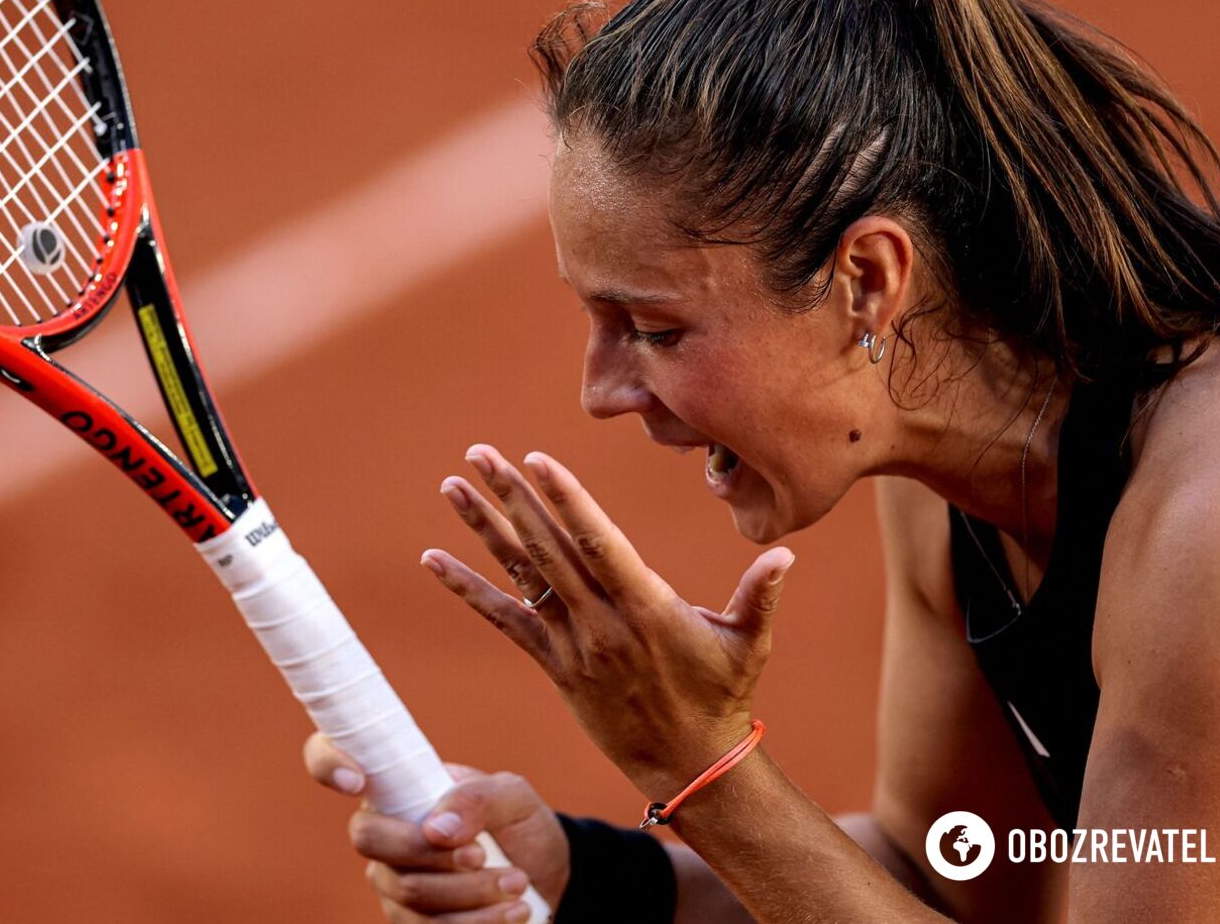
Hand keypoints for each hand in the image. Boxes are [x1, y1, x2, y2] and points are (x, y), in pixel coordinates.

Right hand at [304, 732, 567, 921]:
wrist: (544, 876)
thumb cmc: (518, 824)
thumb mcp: (512, 797)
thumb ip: (477, 797)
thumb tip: (436, 826)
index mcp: (398, 787)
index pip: (332, 760)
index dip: (327, 763)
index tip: (356, 780)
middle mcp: (383, 833)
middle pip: (369, 840)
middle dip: (430, 851)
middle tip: (482, 854)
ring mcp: (391, 880)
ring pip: (406, 891)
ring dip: (469, 892)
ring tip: (517, 883)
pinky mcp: (410, 922)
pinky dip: (475, 923)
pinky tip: (510, 912)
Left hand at [423, 445, 793, 798]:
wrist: (689, 765)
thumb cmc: (725, 696)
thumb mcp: (749, 644)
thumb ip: (759, 595)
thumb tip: (785, 554)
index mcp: (648, 608)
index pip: (600, 544)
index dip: (567, 500)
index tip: (536, 461)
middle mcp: (603, 623)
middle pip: (549, 549)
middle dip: (513, 497)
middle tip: (480, 454)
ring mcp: (573, 645)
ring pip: (521, 577)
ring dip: (484, 529)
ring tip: (452, 486)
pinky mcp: (555, 666)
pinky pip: (505, 621)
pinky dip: (469, 590)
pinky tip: (434, 561)